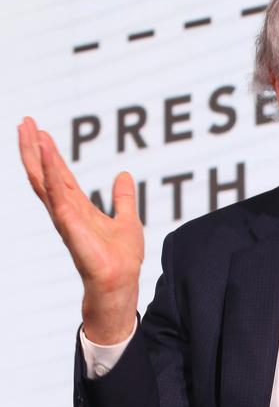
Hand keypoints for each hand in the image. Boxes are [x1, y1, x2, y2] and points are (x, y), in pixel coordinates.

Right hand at [18, 117, 143, 343]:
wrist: (121, 284)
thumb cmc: (122, 259)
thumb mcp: (127, 220)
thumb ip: (123, 198)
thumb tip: (124, 175)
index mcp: (78, 208)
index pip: (59, 175)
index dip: (49, 153)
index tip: (39, 131)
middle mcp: (67, 211)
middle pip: (44, 173)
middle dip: (33, 148)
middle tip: (24, 121)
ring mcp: (65, 218)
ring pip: (44, 181)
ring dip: (36, 155)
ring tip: (27, 130)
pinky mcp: (70, 226)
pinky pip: (58, 195)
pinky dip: (51, 174)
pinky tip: (46, 154)